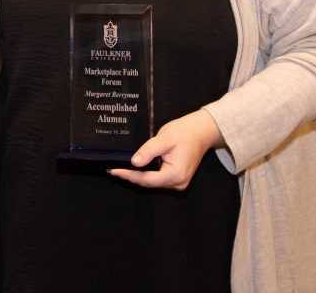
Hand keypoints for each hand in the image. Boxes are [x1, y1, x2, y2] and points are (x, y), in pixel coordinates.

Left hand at [108, 109, 223, 190]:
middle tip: (113, 170)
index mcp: (176, 174)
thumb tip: (134, 162)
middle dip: (131, 177)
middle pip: (149, 183)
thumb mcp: (165, 138)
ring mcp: (179, 182)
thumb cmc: (185, 132)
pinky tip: (136, 169)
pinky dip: (147, 175)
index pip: (147, 179)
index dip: (129, 175)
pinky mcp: (178, 179)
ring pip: (153, 183)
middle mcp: (178, 182)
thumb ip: (149, 151)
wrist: (201, 131)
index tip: (114, 171)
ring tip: (121, 169)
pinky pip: (158, 180)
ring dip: (138, 177)